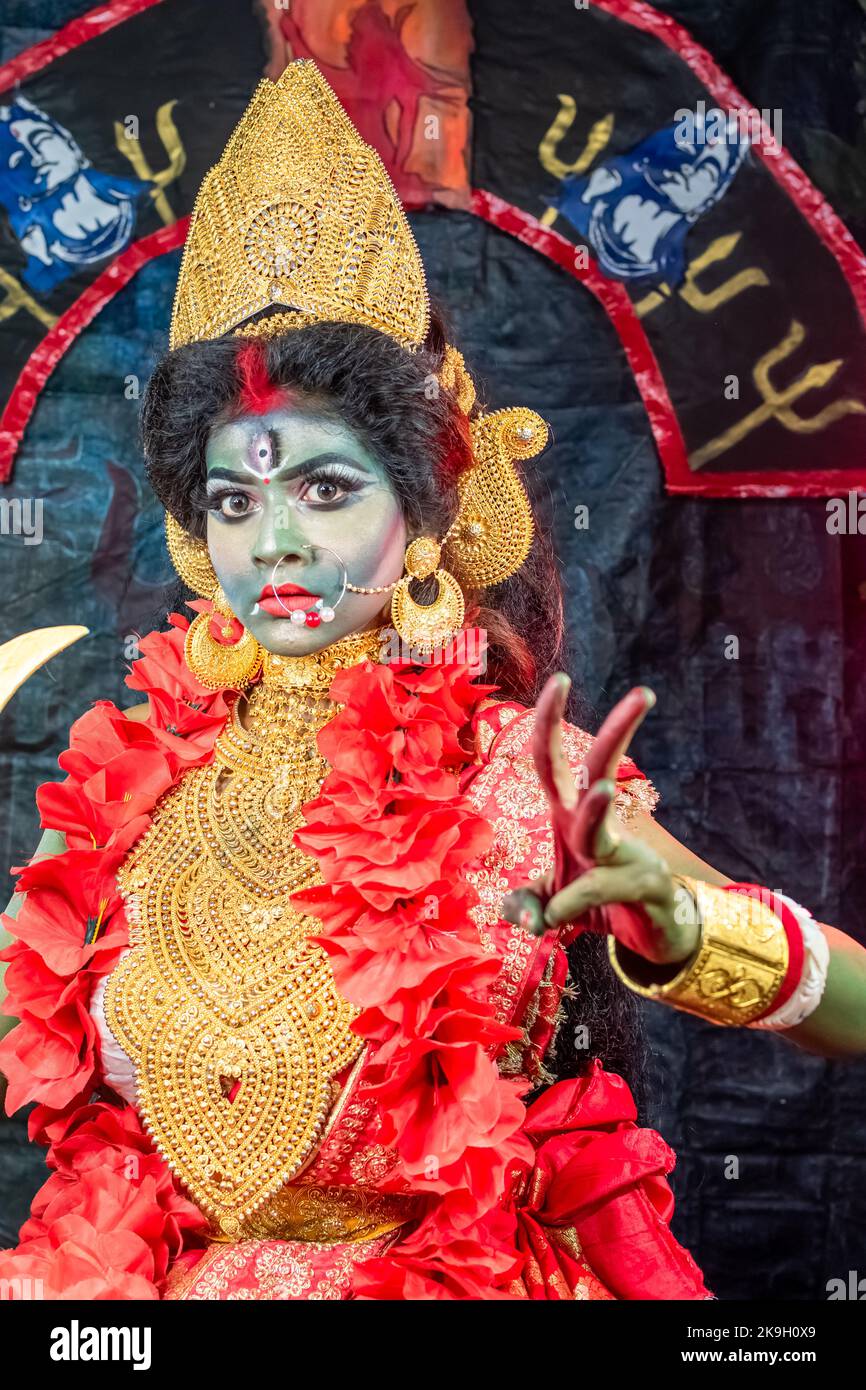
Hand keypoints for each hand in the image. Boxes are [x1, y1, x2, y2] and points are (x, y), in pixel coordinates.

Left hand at [501, 674, 699, 967]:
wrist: (654, 937)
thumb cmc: (601, 904)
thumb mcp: (552, 906)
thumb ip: (526, 905)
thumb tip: (523, 918)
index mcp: (568, 818)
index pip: (552, 762)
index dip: (548, 723)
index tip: (560, 681)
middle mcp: (594, 827)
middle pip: (594, 766)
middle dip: (600, 728)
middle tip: (598, 685)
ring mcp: (622, 852)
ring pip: (599, 826)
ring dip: (596, 810)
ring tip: (603, 792)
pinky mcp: (642, 884)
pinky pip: (602, 887)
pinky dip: (573, 903)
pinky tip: (557, 917)